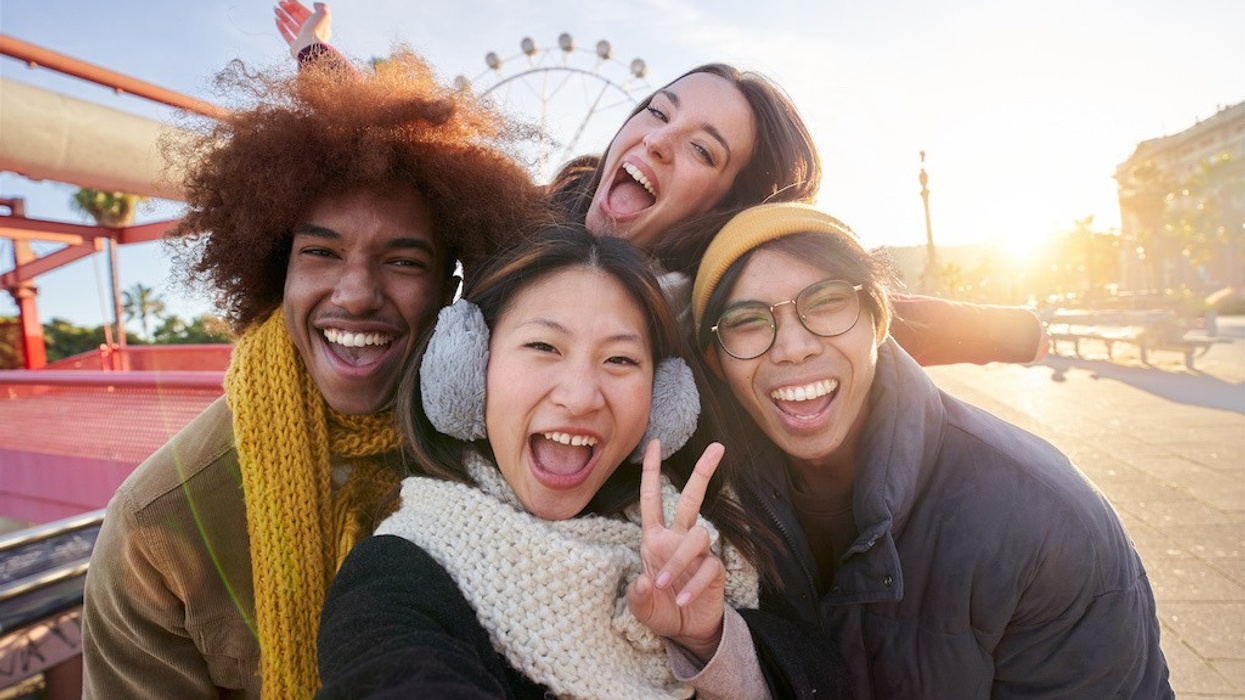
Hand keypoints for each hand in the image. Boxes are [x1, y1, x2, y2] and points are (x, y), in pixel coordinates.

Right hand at [274, 0, 331, 58]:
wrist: (309, 48)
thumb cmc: (316, 31)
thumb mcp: (323, 15)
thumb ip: (322, 7)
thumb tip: (315, 4)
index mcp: (318, 25)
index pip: (305, 13)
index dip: (297, 5)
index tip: (288, 0)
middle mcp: (311, 32)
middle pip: (298, 18)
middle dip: (288, 10)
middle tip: (280, 3)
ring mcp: (303, 40)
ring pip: (291, 25)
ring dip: (283, 16)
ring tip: (275, 9)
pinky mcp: (295, 47)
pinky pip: (287, 35)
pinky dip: (282, 28)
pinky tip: (276, 20)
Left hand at [627, 439, 726, 662]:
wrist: (686, 632)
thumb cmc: (660, 609)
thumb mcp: (640, 606)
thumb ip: (637, 595)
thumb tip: (645, 579)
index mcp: (655, 538)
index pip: (652, 498)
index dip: (652, 471)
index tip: (655, 442)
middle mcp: (677, 539)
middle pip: (691, 498)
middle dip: (702, 472)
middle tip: (718, 447)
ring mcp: (698, 553)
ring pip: (696, 536)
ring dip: (679, 560)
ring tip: (667, 586)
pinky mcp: (715, 570)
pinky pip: (708, 567)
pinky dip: (693, 584)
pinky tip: (683, 599)